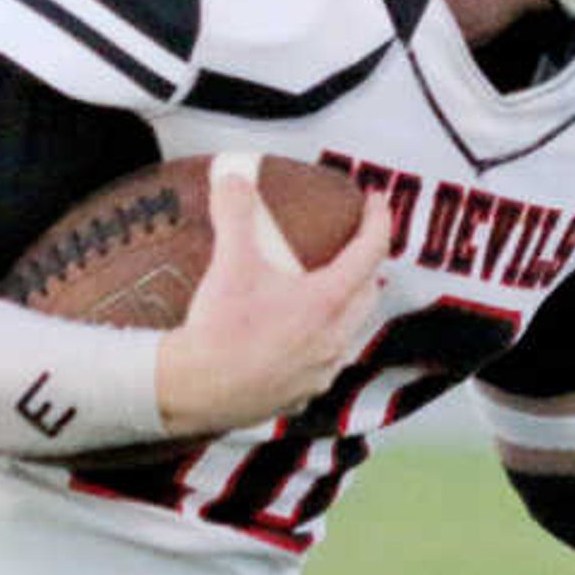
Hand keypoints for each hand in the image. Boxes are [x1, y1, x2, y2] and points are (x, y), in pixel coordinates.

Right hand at [151, 161, 390, 440]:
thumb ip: (236, 214)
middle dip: (366, 267)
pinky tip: (298, 341)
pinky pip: (324, 365)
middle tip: (352, 248)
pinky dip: (320, 345)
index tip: (377, 203)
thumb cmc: (219, 331)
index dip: (378, 221)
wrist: (195, 392)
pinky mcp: (302, 396)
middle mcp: (334, 339)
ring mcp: (321, 372)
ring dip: (346, 309)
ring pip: (349, 334)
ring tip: (326, 294)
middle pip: (368, 294)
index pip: (371, 252)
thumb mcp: (229, 263)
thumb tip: (234, 179)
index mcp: (327, 302)